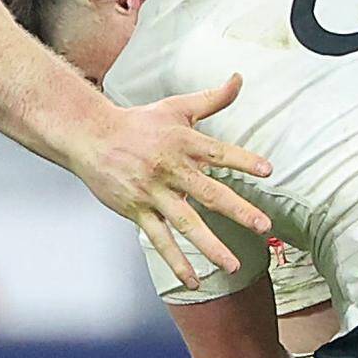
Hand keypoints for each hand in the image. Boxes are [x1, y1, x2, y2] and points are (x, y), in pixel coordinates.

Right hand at [77, 77, 273, 290]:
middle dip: (237, 210)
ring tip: (232, 265)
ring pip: (185, 223)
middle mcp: (170, 169)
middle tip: (263, 226)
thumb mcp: (175, 106)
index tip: (267, 171)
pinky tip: (193, 279)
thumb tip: (238, 78)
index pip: (218, 152)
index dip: (243, 160)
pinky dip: (176, 261)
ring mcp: (152, 193)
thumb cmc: (138, 122)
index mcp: (183, 142)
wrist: (90, 135)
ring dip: (210, 245)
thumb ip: (211, 99)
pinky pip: (160, 240)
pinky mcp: (137, 211)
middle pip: (208, 192)